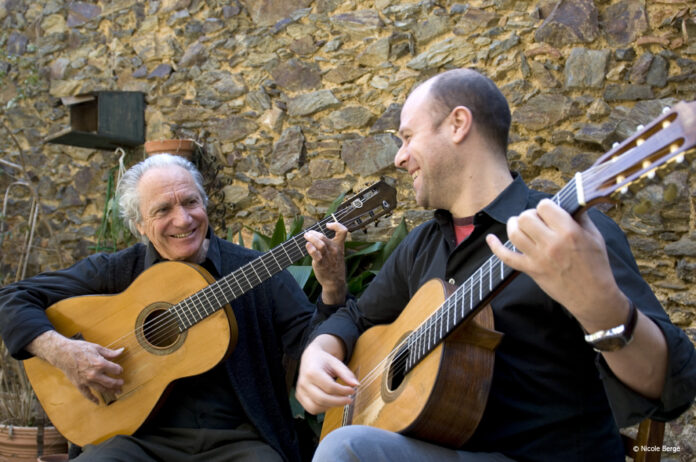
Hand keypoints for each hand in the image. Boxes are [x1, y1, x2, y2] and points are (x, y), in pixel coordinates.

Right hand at [28, 330, 124, 403]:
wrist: (62, 353)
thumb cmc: (80, 349)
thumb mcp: (97, 348)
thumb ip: (110, 353)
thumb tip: (122, 351)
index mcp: (100, 364)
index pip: (115, 370)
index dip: (119, 370)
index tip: (120, 370)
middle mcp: (94, 374)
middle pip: (110, 382)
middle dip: (118, 384)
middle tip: (122, 383)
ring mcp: (86, 381)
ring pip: (102, 389)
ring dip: (111, 391)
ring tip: (117, 392)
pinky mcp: (79, 385)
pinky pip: (87, 394)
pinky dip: (93, 399)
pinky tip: (98, 402)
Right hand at [296, 335, 358, 414]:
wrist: (309, 358)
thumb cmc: (323, 361)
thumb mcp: (336, 363)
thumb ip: (346, 373)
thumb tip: (356, 384)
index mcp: (312, 372)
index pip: (330, 387)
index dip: (343, 391)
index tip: (352, 390)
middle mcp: (303, 383)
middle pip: (322, 399)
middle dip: (339, 401)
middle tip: (349, 399)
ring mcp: (300, 391)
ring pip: (316, 407)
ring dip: (331, 406)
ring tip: (340, 400)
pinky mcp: (299, 397)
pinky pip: (312, 409)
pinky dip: (323, 408)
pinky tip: (330, 402)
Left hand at [304, 222, 347, 303]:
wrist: (335, 281)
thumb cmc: (334, 265)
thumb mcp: (337, 253)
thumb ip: (331, 243)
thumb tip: (318, 234)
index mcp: (339, 246)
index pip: (343, 231)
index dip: (336, 224)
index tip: (327, 225)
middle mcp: (334, 250)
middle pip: (323, 237)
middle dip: (313, 233)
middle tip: (308, 233)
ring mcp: (328, 256)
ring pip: (319, 243)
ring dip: (311, 238)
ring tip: (306, 236)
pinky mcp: (321, 263)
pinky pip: (315, 253)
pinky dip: (310, 248)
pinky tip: (307, 245)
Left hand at [485, 199, 625, 328]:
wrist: (593, 296)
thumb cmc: (597, 266)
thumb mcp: (595, 236)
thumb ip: (581, 217)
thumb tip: (569, 203)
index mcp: (569, 231)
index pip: (545, 206)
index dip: (545, 206)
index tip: (549, 212)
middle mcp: (551, 243)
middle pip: (526, 217)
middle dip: (529, 215)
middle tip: (535, 221)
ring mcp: (538, 257)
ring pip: (514, 233)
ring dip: (514, 225)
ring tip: (518, 224)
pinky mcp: (531, 270)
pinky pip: (506, 257)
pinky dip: (495, 247)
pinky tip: (491, 239)